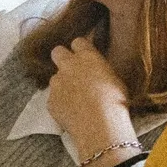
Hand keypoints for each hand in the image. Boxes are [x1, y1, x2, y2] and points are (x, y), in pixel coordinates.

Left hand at [47, 37, 135, 166]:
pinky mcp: (50, 100)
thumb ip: (99, 69)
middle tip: (72, 71)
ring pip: (55, 78)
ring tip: (77, 100)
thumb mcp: (115, 78)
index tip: (84, 58)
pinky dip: (61, 104)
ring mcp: (56, 83)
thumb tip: (96, 71)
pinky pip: (54, 99)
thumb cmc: (116, 102)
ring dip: (63, 85)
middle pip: (57, 52)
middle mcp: (68, 66)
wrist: (100, 125)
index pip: (78, 42)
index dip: (80, 50)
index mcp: (87, 57)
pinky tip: (73, 113)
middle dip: (62, 58)